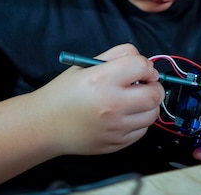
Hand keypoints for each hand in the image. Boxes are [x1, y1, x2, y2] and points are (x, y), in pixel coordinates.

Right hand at [29, 44, 164, 155]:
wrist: (45, 125)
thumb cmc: (65, 92)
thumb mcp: (85, 65)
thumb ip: (117, 55)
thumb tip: (144, 62)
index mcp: (102, 80)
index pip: (142, 67)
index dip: (146, 65)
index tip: (142, 69)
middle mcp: (111, 105)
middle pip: (154, 94)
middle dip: (154, 86)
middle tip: (145, 84)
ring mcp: (115, 128)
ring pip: (153, 114)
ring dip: (149, 105)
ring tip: (134, 100)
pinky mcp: (116, 144)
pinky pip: (142, 131)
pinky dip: (139, 121)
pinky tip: (125, 115)